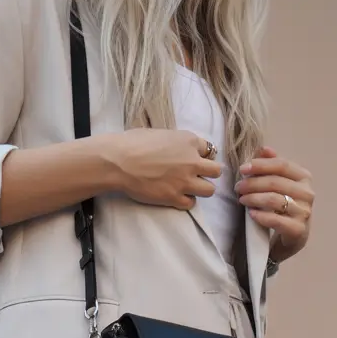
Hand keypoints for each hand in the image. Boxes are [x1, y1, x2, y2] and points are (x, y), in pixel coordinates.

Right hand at [106, 128, 221, 210]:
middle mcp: (192, 161)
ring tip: (188, 188)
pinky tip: (176, 197)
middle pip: (217, 171)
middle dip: (208, 173)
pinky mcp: (174, 197)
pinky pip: (191, 204)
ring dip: (201, 189)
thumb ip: (176, 143)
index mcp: (189, 141)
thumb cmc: (134, 143)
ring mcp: (184, 181)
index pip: (210, 150)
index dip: (202, 156)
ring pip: (209, 190)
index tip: (194, 160)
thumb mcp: (161, 133)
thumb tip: (175, 149)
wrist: (120, 161)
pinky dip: (186, 201)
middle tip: (196, 175)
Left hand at [235, 147, 314, 261]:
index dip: (261, 165)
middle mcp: (307, 193)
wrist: (295, 236)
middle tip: (238, 187)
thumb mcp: (281, 184)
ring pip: (274, 200)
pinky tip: (250, 214)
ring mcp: (304, 212)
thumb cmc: (285, 206)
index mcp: (304, 177)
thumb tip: (263, 149)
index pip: (282, 165)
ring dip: (254, 198)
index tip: (243, 169)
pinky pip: (276, 220)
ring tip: (241, 199)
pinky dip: (260, 216)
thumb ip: (273, 166)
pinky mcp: (298, 230)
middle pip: (276, 182)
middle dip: (253, 183)